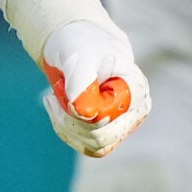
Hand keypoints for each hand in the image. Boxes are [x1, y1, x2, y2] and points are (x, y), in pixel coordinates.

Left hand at [40, 18, 149, 158]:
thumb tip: (84, 113)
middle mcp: (136, 109)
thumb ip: (81, 80)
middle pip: (102, 137)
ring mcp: (125, 123)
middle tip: (55, 96)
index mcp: (136, 89)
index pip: (111, 120)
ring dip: (67, 126)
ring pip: (94, 145)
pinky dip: (67, 131)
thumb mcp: (77, 55)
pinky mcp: (110, 131)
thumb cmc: (79, 46)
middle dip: (71, 121)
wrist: (76, 45)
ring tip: (56, 99)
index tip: (66, 92)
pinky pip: (88, 145)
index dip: (85, 116)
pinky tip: (58, 110)